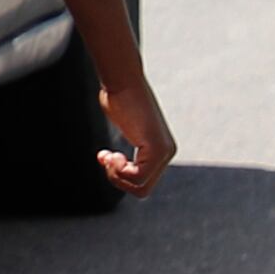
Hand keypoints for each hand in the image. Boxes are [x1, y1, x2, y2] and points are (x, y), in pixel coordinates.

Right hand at [96, 75, 173, 197]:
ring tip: (109, 156)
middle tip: (107, 158)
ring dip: (117, 177)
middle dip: (118, 180)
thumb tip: (119, 150)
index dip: (119, 177)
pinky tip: (111, 155)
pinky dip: (119, 171)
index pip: (142, 182)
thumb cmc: (119, 98)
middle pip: (142, 190)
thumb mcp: (126, 125)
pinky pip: (138, 178)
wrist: (123, 82)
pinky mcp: (157, 150)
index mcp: (162, 150)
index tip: (106, 156)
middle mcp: (168, 153)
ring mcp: (164, 152)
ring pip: (140, 188)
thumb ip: (129, 142)